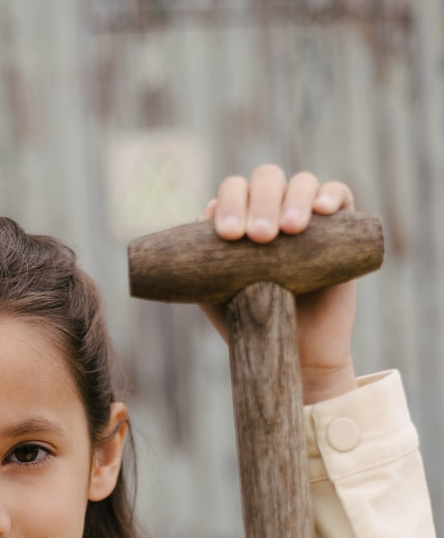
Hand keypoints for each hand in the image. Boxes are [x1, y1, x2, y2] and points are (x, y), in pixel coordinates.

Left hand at [200, 165, 357, 403]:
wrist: (297, 357)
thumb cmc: (252, 327)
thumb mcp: (216, 296)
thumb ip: (201, 264)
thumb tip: (197, 223)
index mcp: (240, 221)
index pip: (232, 192)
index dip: (229, 205)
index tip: (228, 237)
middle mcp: (273, 211)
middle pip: (265, 180)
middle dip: (259, 202)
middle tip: (258, 237)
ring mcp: (307, 217)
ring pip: (301, 183)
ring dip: (292, 199)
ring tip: (289, 230)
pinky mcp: (341, 227)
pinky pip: (339, 195)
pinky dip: (330, 195)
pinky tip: (322, 210)